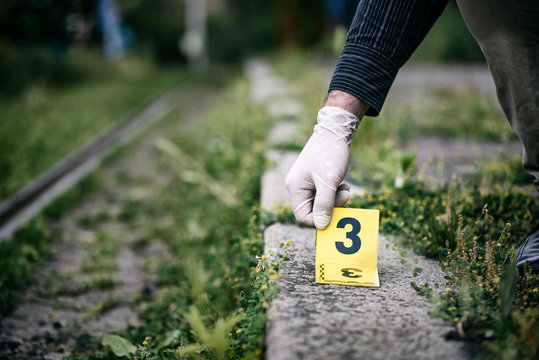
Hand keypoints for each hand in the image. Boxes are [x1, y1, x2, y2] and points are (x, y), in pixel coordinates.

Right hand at [285, 106, 359, 228]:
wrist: (335, 131)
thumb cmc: (330, 154)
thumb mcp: (329, 182)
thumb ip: (325, 205)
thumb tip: (321, 226)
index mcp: (295, 188)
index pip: (303, 216)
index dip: (319, 219)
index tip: (337, 213)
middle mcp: (296, 187)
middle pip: (312, 210)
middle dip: (331, 207)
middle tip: (345, 195)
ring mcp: (305, 183)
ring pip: (320, 203)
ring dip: (335, 199)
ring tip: (346, 187)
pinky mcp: (313, 179)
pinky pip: (323, 194)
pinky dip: (335, 192)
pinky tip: (343, 184)